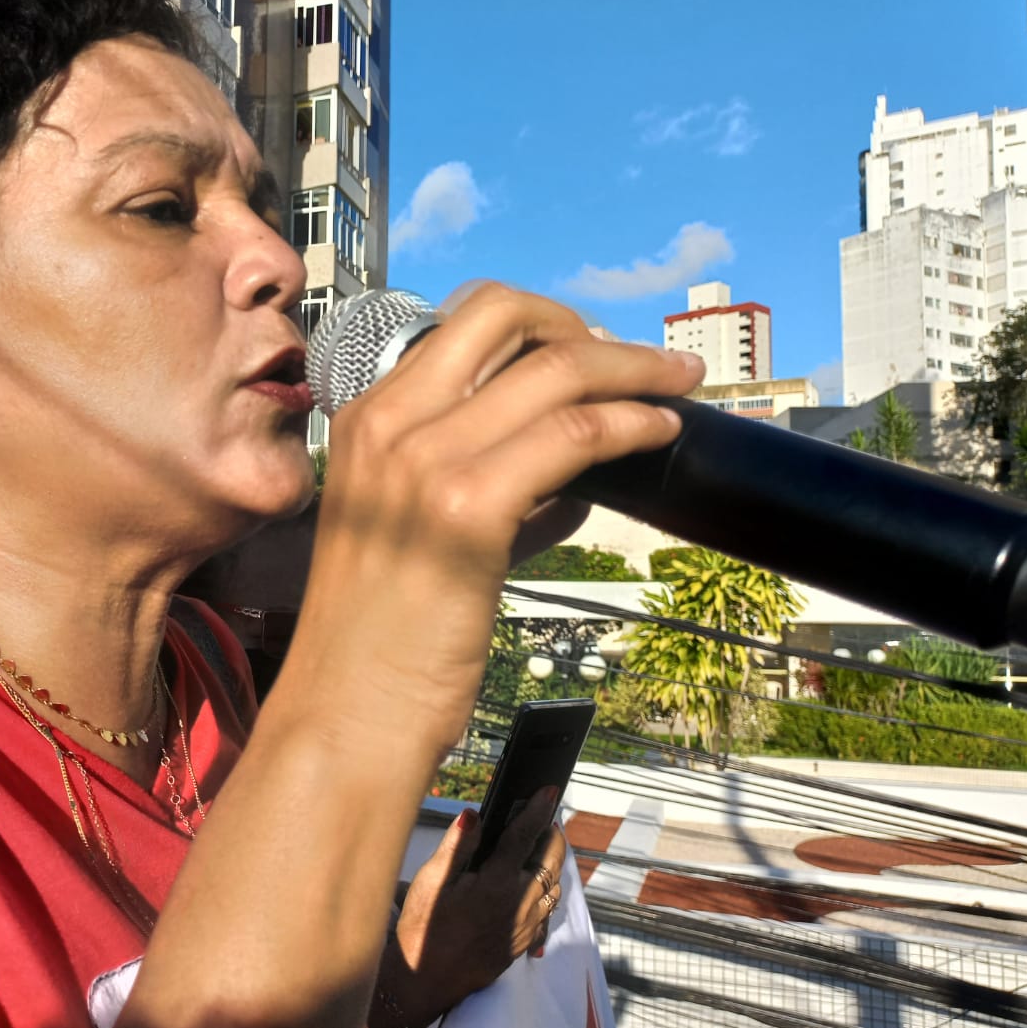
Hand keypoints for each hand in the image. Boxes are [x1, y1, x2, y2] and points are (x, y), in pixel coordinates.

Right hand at [293, 283, 703, 762]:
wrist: (347, 712)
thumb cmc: (380, 640)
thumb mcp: (410, 531)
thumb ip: (480, 484)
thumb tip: (570, 470)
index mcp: (365, 418)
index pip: (463, 323)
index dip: (542, 323)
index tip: (590, 350)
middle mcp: (387, 422)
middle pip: (506, 315)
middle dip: (587, 326)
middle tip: (638, 362)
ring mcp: (423, 460)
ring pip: (556, 368)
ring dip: (634, 369)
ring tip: (679, 388)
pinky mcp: (466, 509)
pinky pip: (576, 434)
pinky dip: (633, 424)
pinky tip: (661, 435)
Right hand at [384, 790, 567, 1027]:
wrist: (427, 980)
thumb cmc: (423, 930)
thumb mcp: (431, 882)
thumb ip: (457, 846)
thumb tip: (475, 815)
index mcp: (496, 883)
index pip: (525, 836)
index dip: (537, 809)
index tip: (548, 792)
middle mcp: (519, 904)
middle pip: (552, 862)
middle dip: (553, 836)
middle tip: (547, 820)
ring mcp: (525, 927)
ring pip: (554, 888)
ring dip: (552, 865)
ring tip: (541, 850)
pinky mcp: (523, 943)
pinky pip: (547, 913)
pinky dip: (547, 894)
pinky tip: (532, 890)